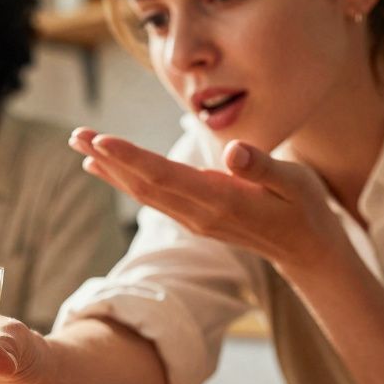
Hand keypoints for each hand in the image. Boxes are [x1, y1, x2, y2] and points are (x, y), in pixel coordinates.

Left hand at [69, 127, 348, 274]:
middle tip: (76, 134)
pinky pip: (150, 197)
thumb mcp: (295, 182)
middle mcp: (199, 213)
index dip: (131, 158)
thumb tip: (233, 152)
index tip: (101, 141)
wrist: (306, 249)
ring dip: (110, 168)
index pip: (165, 176)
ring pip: (143, 192)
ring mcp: (193, 218)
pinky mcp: (192, 217)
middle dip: (109, 158)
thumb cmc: (305, 208)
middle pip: (144, 184)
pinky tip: (104, 166)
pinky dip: (124, 179)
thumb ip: (262, 166)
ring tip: (80, 145)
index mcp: (221, 201)